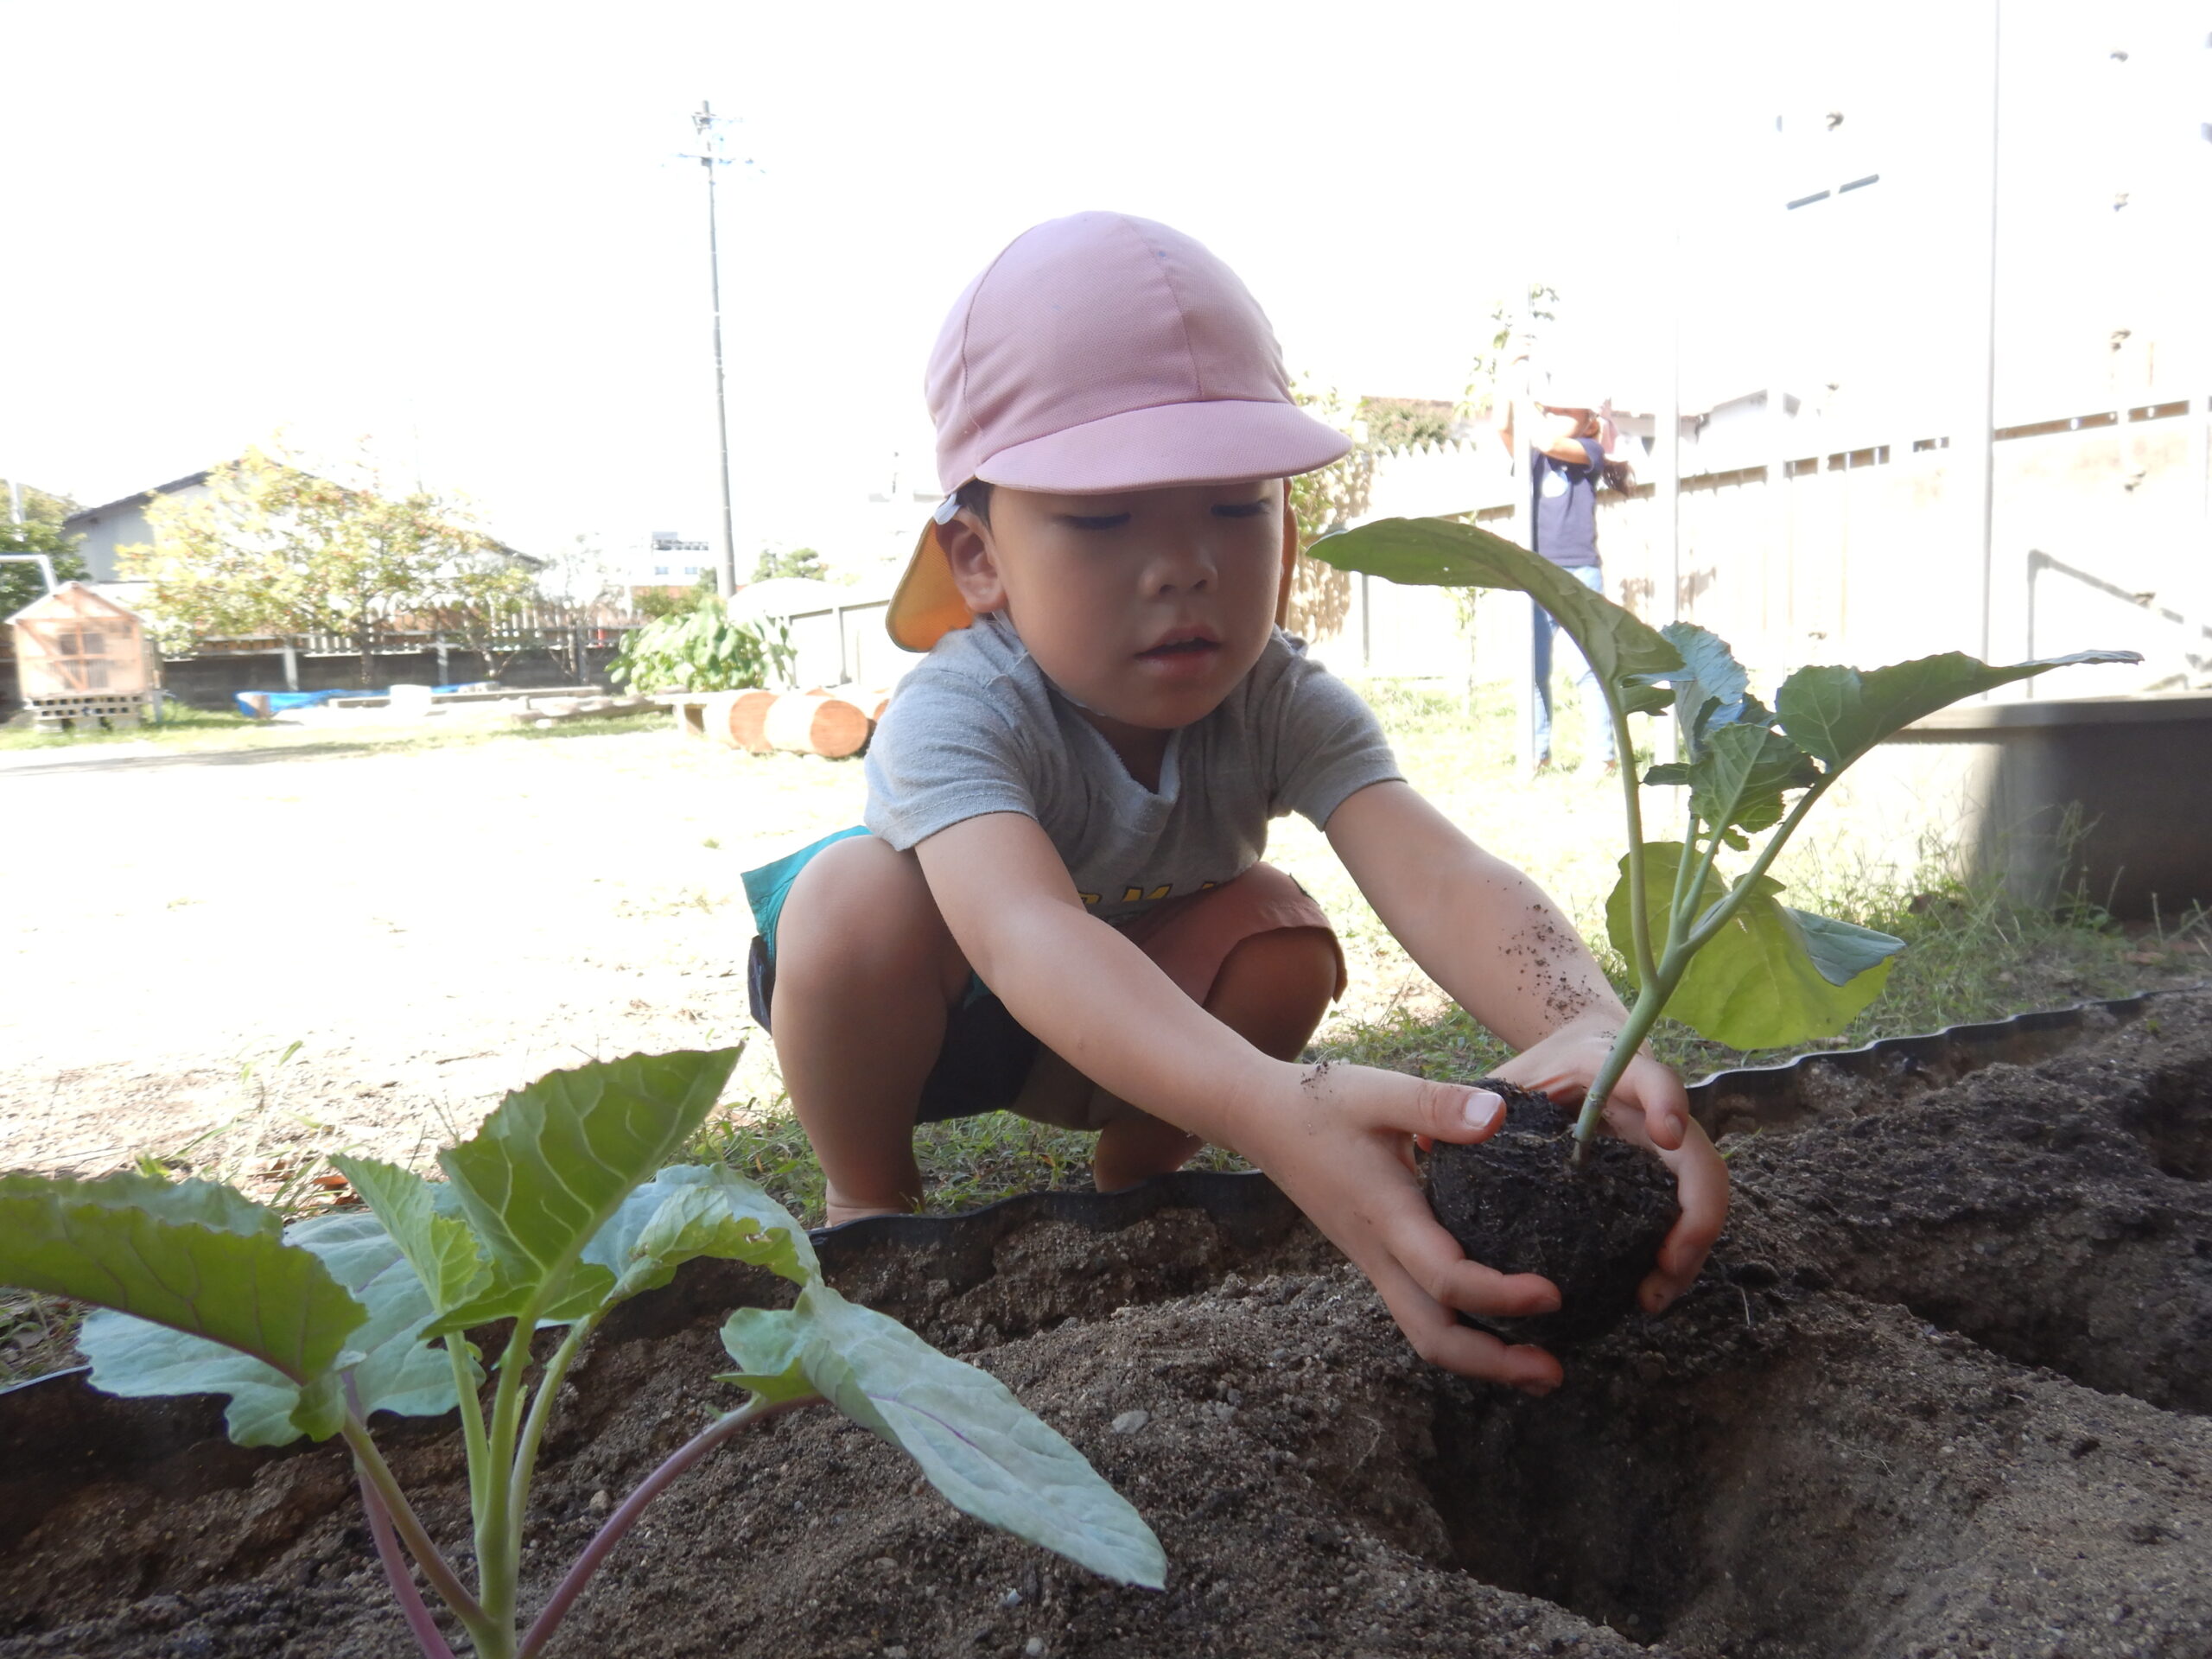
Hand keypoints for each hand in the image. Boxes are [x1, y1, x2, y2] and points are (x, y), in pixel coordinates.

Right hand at [1229, 1062, 1567, 1394]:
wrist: (1261, 1120)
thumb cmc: (1320, 1102)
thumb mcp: (1379, 1091)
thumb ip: (1437, 1104)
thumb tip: (1499, 1116)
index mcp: (1385, 1215)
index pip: (1445, 1277)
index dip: (1501, 1295)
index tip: (1552, 1293)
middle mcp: (1378, 1252)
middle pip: (1433, 1336)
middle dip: (1494, 1363)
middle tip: (1554, 1372)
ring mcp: (1374, 1262)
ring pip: (1425, 1333)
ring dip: (1481, 1359)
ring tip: (1539, 1367)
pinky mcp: (1376, 1258)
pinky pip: (1419, 1312)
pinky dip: (1463, 1333)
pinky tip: (1499, 1324)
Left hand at [1491, 1013, 1728, 1312]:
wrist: (1581, 1052)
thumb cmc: (1541, 1068)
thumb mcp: (1508, 1075)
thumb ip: (1472, 1102)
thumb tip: (1425, 1144)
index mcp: (1617, 1070)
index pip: (1653, 1077)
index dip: (1666, 1102)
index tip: (1665, 1134)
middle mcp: (1656, 1111)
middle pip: (1700, 1160)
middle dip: (1694, 1218)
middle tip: (1663, 1269)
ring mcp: (1669, 1147)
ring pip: (1702, 1199)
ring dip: (1688, 1252)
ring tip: (1649, 1298)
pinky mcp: (1665, 1177)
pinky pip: (1684, 1218)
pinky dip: (1674, 1256)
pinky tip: (1643, 1291)